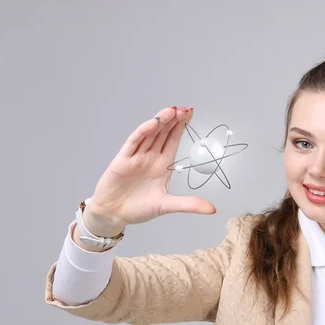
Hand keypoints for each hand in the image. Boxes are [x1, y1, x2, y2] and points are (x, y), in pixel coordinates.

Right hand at [85, 106, 215, 231]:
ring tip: (172, 110)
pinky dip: (143, 132)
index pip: (173, 140)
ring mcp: (136, 157)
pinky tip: (153, 123)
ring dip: (161, 121)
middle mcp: (150, 157)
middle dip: (174, 120)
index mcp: (162, 165)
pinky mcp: (123, 160)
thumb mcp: (166, 206)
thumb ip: (189, 204)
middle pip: (164, 133)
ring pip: (150, 134)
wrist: (113, 215)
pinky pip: (134, 142)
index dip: (181, 127)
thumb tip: (212, 209)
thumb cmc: (137, 209)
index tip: (190, 114)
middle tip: (185, 108)